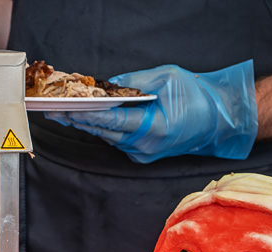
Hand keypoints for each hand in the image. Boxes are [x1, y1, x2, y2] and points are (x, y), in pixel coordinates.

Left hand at [45, 61, 257, 163]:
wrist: (219, 119)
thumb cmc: (197, 97)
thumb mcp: (167, 78)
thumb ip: (135, 82)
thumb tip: (108, 86)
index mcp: (151, 127)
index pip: (109, 122)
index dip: (84, 116)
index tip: (64, 109)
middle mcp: (144, 145)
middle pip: (102, 132)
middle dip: (77, 120)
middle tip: (53, 110)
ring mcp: (142, 152)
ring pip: (108, 137)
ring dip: (87, 124)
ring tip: (64, 112)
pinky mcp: (142, 153)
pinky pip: (117, 139)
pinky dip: (103, 128)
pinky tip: (87, 118)